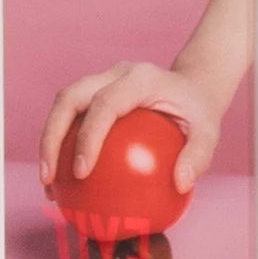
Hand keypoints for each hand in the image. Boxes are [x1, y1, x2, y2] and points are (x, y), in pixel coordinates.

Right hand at [40, 59, 227, 195]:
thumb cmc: (198, 111)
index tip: (82, 173)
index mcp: (139, 78)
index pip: (105, 104)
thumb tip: (181, 183)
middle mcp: (114, 75)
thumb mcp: (209, 131)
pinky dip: (60, 147)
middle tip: (48, 178)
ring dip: (48, 142)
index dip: (88, 136)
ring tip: (47, 184)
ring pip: (61, 106)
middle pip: (69, 98)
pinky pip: (70, 119)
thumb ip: (198, 156)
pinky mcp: (93, 95)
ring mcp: (100, 82)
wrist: (191, 87)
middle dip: (51, 137)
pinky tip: (62, 183)